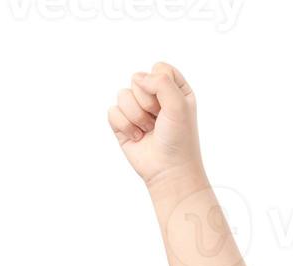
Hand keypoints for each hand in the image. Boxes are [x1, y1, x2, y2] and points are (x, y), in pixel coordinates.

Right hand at [107, 62, 203, 187]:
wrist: (168, 171)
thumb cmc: (179, 139)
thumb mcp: (179, 105)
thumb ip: (161, 82)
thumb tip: (137, 78)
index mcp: (174, 89)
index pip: (159, 68)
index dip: (159, 84)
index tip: (168, 105)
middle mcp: (155, 97)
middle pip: (137, 79)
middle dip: (147, 102)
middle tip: (158, 120)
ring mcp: (137, 109)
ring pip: (122, 95)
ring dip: (136, 116)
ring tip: (148, 130)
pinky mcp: (122, 123)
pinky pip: (112, 111)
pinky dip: (124, 126)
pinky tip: (137, 137)